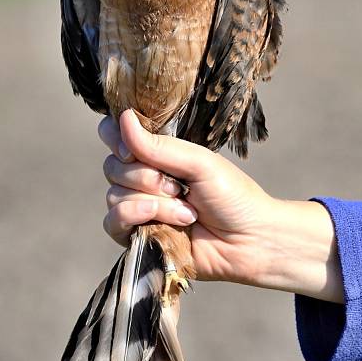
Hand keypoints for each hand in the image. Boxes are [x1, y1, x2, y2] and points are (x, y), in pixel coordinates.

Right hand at [99, 110, 343, 302]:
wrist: (249, 242)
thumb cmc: (233, 196)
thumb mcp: (198, 162)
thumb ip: (158, 146)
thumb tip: (122, 118)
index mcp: (157, 153)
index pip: (114, 134)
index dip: (116, 138)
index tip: (133, 147)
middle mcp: (142, 178)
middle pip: (111, 166)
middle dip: (145, 175)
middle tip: (180, 186)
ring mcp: (138, 208)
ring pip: (114, 195)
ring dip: (154, 203)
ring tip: (187, 211)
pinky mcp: (136, 236)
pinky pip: (112, 222)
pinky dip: (138, 218)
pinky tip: (172, 223)